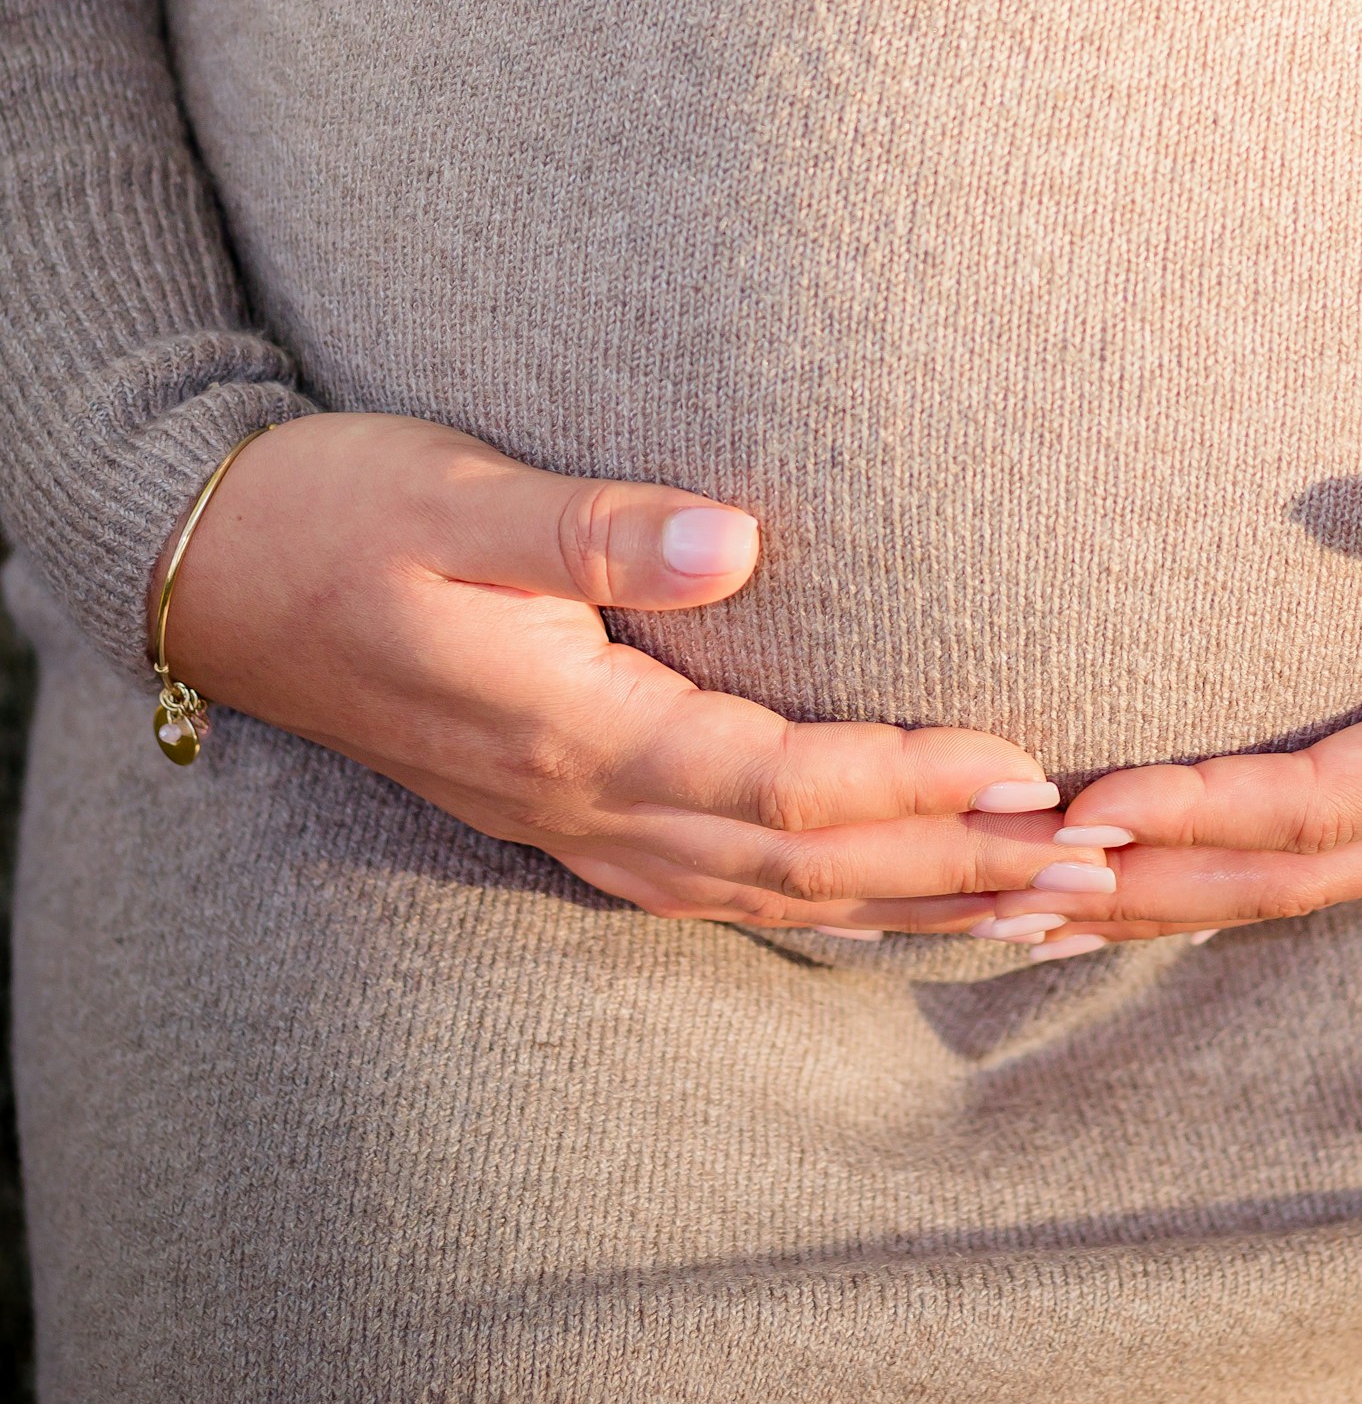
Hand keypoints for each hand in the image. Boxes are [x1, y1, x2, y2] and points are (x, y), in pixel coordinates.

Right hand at [154, 412, 1069, 929]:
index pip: (784, 783)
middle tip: (1102, 862)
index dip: (915, 783)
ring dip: (914, 896)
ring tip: (1046, 905)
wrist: (218, 575)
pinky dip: (832, 899)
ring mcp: (575, 824)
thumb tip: (739, 537)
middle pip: (806, 860)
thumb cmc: (341, 513)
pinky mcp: (569, 811)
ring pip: (777, 891)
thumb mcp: (459, 498)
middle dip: (957, 864)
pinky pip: (728, 887)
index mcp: (576, 732)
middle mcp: (587, 803)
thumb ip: (597, 525)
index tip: (1036, 773)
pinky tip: (892, 896)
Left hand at [978, 396, 1361, 948]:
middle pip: (1301, 871)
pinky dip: (1238, 867)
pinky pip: (1341, 845)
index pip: (1335, 796)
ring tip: (1040, 910)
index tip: (1095, 803)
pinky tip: (1158, 872)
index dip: (1210, 807)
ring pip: (1313, 877)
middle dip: (1159, 884)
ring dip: (1181, 898)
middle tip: (1015, 887)